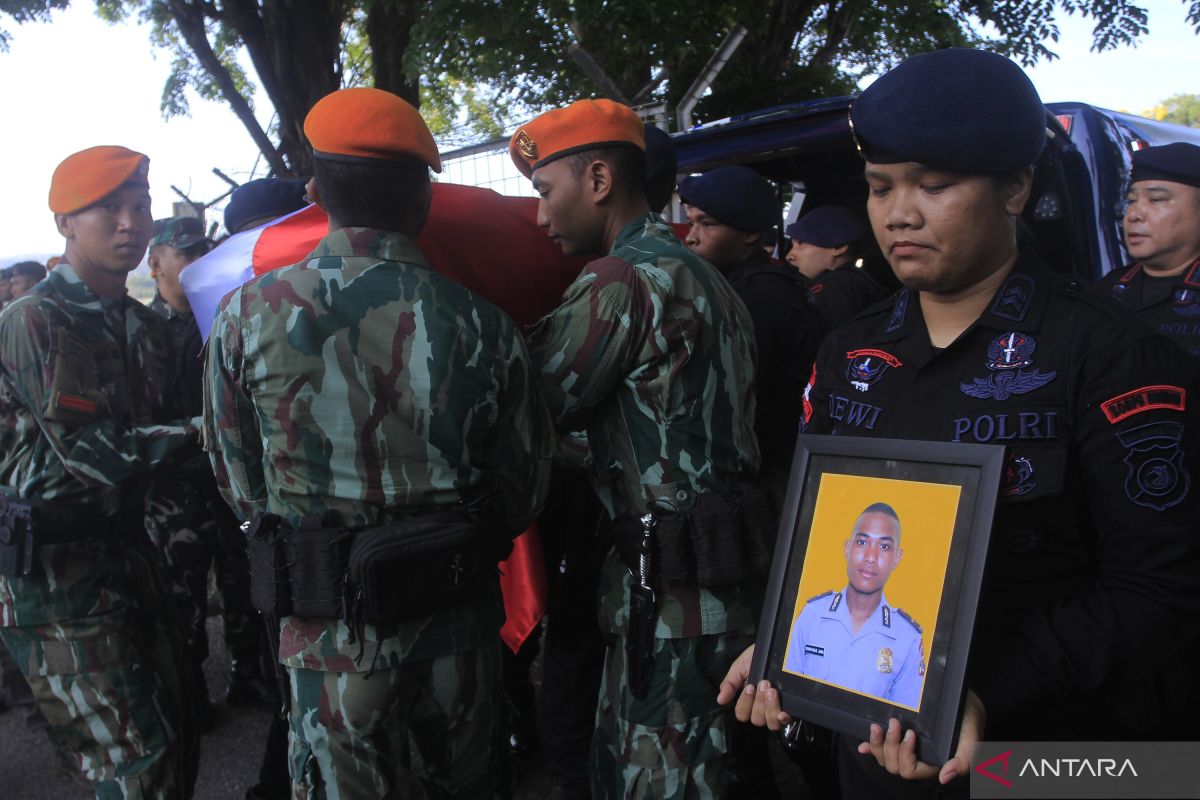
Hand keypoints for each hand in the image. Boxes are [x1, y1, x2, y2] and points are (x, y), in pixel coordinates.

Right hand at [715, 645, 792, 730]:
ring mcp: (775, 708)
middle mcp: (760, 708)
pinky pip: (786, 721)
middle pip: (757, 720)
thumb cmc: (755, 657)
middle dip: (759, 702)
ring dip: (770, 708)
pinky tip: (783, 712)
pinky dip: (783, 718)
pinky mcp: (789, 706)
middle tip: (764, 683)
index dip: (745, 703)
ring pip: (770, 723)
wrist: (775, 647)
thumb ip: (730, 683)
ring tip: (772, 690)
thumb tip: (720, 700)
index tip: (750, 686)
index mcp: (747, 700)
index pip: (742, 714)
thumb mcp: (739, 667)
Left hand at [857, 689, 984, 783]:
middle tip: (895, 723)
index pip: (910, 770)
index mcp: (932, 763)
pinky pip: (881, 748)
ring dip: (877, 744)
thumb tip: (944, 777)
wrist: (963, 698)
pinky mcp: (900, 735)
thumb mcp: (971, 739)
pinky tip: (863, 745)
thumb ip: (963, 760)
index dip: (905, 754)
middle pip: (894, 765)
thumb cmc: (967, 718)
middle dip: (890, 746)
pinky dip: (870, 747)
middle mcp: (917, 758)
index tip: (911, 733)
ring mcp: (906, 747)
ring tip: (877, 727)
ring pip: (884, 758)